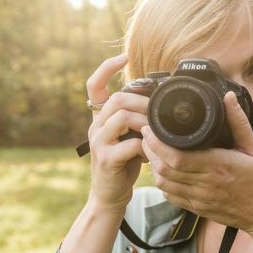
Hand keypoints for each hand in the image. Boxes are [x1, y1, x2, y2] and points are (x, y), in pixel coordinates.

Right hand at [86, 54, 149, 212]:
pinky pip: (131, 144)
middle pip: (117, 99)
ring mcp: (98, 143)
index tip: (124, 57)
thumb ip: (135, 119)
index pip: (94, 85)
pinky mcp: (106, 160)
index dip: (107, 68)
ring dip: (146, 122)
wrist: (109, 196)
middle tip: (158, 113)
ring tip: (157, 132)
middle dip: (143, 101)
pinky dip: (146, 145)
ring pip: (123, 117)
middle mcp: (95, 127)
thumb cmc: (123, 165)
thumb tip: (157, 100)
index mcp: (99, 119)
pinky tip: (152, 153)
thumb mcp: (127, 137)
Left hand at [140, 91, 252, 235]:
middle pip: (164, 169)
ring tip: (151, 150)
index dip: (157, 143)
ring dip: (154, 166)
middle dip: (150, 151)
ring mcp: (200, 199)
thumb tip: (228, 96)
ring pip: (164, 184)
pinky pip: (171, 196)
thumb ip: (238, 122)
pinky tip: (163, 170)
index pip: (177, 157)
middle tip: (146, 135)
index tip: (150, 128)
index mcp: (219, 166)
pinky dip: (163, 183)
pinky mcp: (197, 209)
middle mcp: (206, 184)